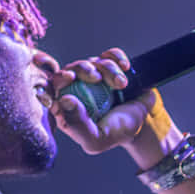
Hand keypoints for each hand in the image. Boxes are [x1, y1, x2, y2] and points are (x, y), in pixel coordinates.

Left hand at [42, 48, 159, 154]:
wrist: (145, 121)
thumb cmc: (117, 133)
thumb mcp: (96, 139)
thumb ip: (78, 125)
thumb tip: (64, 100)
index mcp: (65, 109)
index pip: (49, 92)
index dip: (54, 82)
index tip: (69, 78)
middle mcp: (74, 90)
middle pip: (67, 71)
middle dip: (82, 70)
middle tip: (97, 77)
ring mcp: (91, 77)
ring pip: (90, 62)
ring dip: (108, 70)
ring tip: (122, 84)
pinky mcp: (108, 67)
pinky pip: (108, 55)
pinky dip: (117, 58)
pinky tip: (126, 68)